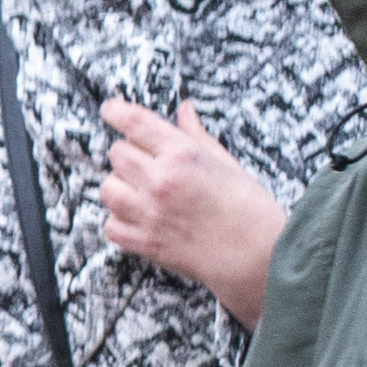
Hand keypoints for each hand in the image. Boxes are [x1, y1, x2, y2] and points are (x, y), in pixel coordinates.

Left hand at [99, 101, 289, 326]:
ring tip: (142, 191)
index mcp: (183, 155)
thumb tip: (184, 111)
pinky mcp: (145, 242)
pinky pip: (111, 225)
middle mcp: (161, 181)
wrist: (259, 256)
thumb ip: (196, 135)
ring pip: (108, 188)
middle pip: (117, 153)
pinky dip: (120, 220)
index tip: (111, 110)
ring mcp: (149, 213)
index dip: (116, 111)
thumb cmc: (249, 209)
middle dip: (129, 154)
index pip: (134, 122)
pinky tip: (140, 218)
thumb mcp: (226, 163)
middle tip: (147, 163)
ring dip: (120, 186)